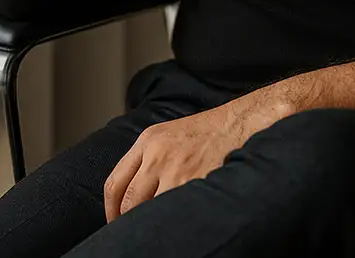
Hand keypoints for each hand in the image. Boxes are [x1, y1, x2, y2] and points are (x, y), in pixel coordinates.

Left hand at [103, 90, 295, 221]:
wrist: (242, 122)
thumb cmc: (210, 131)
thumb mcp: (171, 134)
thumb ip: (148, 158)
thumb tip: (131, 196)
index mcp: (148, 140)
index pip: (114, 183)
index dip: (111, 211)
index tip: (115, 223)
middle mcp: (157, 154)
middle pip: (129, 202)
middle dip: (129, 222)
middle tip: (138, 233)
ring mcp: (176, 170)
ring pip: (150, 211)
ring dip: (154, 221)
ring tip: (161, 228)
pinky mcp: (195, 182)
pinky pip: (174, 212)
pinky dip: (173, 221)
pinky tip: (180, 222)